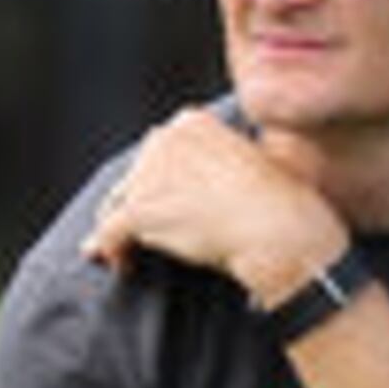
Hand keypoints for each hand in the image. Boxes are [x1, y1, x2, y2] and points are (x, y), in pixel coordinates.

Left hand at [77, 107, 342, 304]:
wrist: (280, 230)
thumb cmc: (278, 202)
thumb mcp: (250, 161)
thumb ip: (212, 162)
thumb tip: (191, 186)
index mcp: (189, 123)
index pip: (155, 152)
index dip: (156, 182)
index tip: (169, 204)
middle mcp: (163, 139)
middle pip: (133, 178)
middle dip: (139, 206)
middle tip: (155, 233)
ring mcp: (150, 174)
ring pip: (118, 205)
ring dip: (125, 230)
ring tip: (134, 252)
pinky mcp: (141, 210)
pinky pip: (108, 232)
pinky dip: (109, 249)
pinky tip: (121, 265)